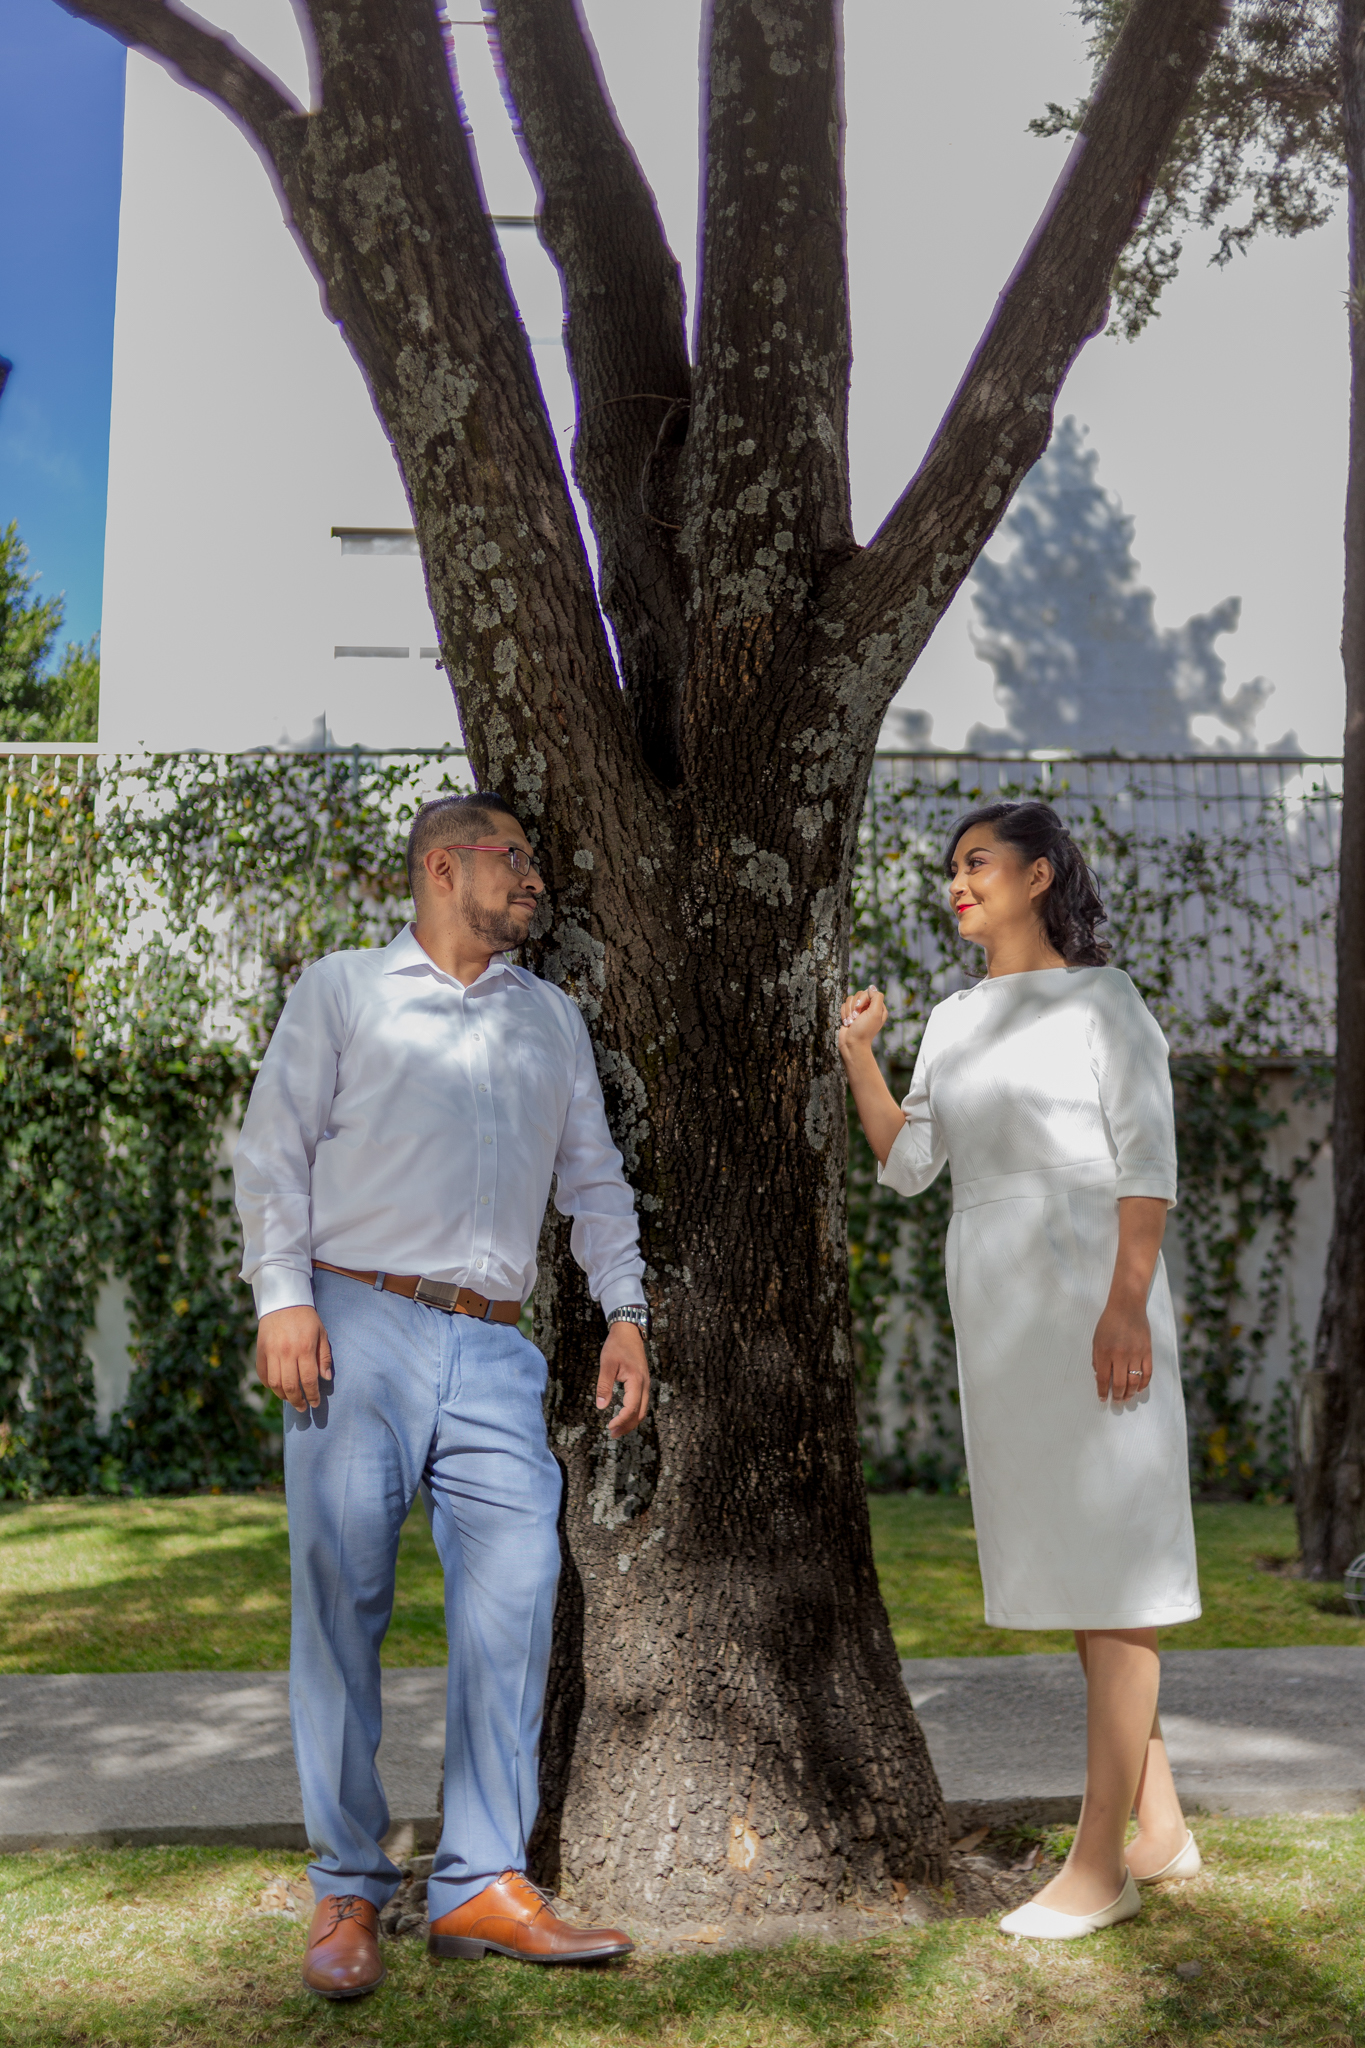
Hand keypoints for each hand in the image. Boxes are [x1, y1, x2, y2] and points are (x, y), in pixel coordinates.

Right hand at [257, 1305, 332, 1412]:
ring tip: (291, 1399)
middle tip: (302, 1408)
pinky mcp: (260, 1351)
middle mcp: (287, 1352)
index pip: (309, 1380)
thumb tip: (326, 1378)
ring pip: (275, 1383)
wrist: (282, 1300)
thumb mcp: (322, 1334)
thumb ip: (324, 1357)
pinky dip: (269, 1385)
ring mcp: (271, 1352)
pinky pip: (263, 1375)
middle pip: (290, 1386)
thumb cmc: (306, 1318)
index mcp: (305, 1348)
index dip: (312, 1395)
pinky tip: (277, 1387)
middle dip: (297, 1401)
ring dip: (283, 1396)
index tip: (315, 1404)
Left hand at [596, 1320, 649, 1438]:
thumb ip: (604, 1386)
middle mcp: (645, 1384)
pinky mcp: (643, 1382)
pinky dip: (633, 1413)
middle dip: (627, 1426)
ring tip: (617, 1428)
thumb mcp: (607, 1364)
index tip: (609, 1426)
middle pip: (640, 1413)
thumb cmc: (617, 1345)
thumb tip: (601, 1406)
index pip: (631, 1408)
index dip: (621, 1420)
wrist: (629, 1331)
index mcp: (636, 1381)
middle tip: (612, 1434)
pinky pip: (642, 1402)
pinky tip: (623, 1415)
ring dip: (631, 1421)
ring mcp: (646, 1383)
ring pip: (643, 1409)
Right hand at [838, 984, 887, 1059]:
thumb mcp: (875, 1013)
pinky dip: (844, 1014)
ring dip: (848, 1011)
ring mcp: (859, 1011)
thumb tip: (871, 987)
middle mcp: (870, 1008)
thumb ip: (876, 998)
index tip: (860, 1010)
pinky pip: (844, 1005)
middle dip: (854, 1006)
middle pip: (859, 994)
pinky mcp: (849, 1013)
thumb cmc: (864, 1030)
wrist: (851, 1044)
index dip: (863, 999)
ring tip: (851, 1022)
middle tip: (856, 1018)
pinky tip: (847, 1023)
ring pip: (850, 999)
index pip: (870, 992)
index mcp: (879, 1007)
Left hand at [1092, 1293, 1151, 1401]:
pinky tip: (1139, 1389)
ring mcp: (1135, 1353)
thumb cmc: (1109, 1322)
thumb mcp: (1096, 1339)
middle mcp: (1119, 1355)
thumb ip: (1097, 1358)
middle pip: (1119, 1383)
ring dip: (1130, 1393)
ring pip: (1134, 1381)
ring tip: (1126, 1398)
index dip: (1102, 1391)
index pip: (1102, 1378)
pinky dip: (1143, 1384)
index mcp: (1104, 1352)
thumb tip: (1099, 1376)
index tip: (1102, 1399)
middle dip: (1117, 1396)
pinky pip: (1147, 1373)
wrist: (1127, 1306)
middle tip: (1116, 1401)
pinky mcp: (1147, 1351)